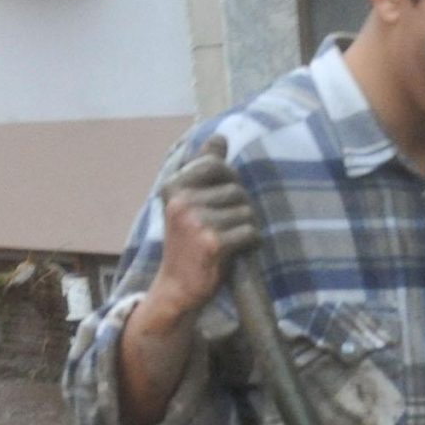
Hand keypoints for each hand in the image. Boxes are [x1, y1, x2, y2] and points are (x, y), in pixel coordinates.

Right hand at [148, 136, 257, 323]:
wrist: (178, 287)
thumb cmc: (188, 242)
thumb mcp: (189, 202)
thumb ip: (204, 168)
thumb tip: (219, 137)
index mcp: (173, 187)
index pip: (216, 165)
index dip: (229, 180)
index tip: (223, 199)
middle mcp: (181, 201)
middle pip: (236, 189)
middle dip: (240, 207)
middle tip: (227, 226)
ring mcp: (196, 221)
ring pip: (246, 210)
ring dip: (246, 226)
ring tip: (230, 239)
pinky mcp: (212, 242)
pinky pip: (249, 231)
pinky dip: (251, 241)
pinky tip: (238, 250)